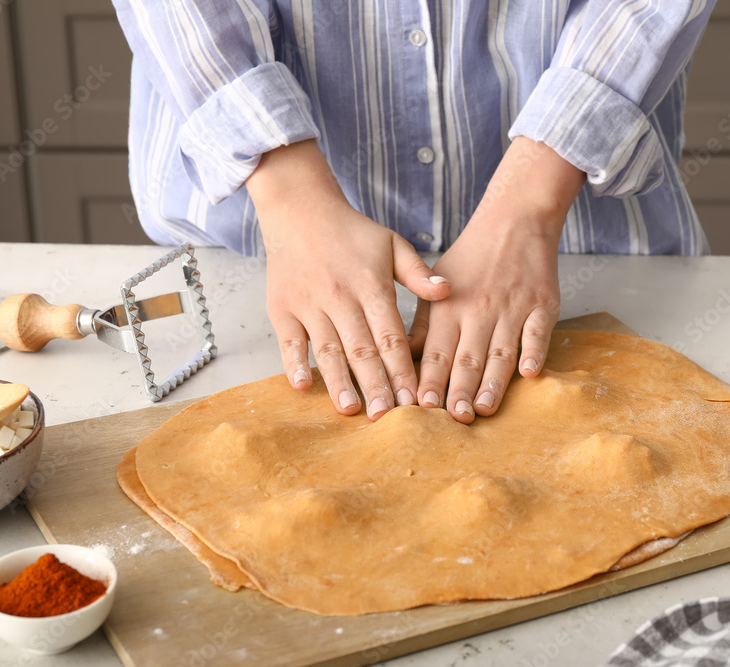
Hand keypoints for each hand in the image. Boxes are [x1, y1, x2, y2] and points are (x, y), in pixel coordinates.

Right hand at [247, 141, 450, 419]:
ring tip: (352, 409)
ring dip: (339, 382)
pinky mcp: (282, 309)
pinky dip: (294, 363)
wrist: (299, 210)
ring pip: (327, 349)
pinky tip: (302, 387)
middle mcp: (340, 297)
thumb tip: (447, 291)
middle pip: (362, 349)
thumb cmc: (351, 232)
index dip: (402, 369)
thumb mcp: (392, 244)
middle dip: (376, 385)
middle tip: (387, 417)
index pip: (391, 335)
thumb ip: (418, 273)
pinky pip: (288, 341)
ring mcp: (309, 304)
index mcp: (371, 284)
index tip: (414, 399)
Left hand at [408, 137, 585, 422]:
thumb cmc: (471, 258)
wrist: (515, 220)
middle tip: (454, 419)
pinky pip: (537, 333)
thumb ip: (423, 323)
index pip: (437, 352)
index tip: (422, 407)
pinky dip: (533, 352)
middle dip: (459, 390)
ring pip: (500, 352)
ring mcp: (512, 309)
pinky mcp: (542, 306)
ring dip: (492, 383)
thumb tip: (403, 359)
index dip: (430, 380)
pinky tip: (529, 374)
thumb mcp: (437, 283)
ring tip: (484, 409)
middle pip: (468, 358)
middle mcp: (479, 310)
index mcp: (450, 307)